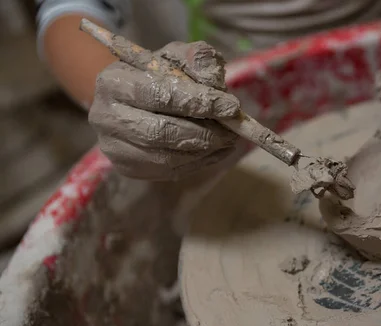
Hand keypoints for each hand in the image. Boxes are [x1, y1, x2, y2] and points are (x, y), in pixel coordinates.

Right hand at [89, 41, 240, 180]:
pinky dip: (199, 162)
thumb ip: (196, 60)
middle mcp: (106, 116)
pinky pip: (169, 171)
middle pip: (160, 131)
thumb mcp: (176, 58)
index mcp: (114, 82)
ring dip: (205, 150)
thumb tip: (214, 80)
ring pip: (166, 156)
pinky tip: (217, 151)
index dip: (197, 102)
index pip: (157, 94)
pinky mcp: (128, 168)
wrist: (132, 101)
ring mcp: (114, 147)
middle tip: (233, 131)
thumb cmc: (158, 75)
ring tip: (229, 140)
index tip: (230, 107)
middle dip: (204, 132)